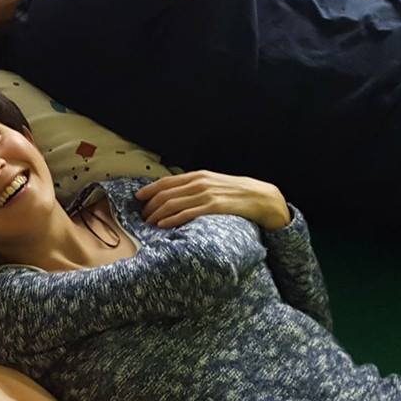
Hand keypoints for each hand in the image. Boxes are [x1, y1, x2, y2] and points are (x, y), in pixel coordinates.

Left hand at [136, 170, 291, 229]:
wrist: (263, 198)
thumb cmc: (236, 193)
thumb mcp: (214, 184)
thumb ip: (196, 187)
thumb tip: (176, 195)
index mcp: (198, 176)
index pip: (166, 182)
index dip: (149, 190)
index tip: (137, 198)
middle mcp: (200, 183)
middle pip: (165, 193)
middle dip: (150, 205)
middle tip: (141, 217)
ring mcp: (206, 194)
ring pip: (173, 203)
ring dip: (157, 214)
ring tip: (148, 223)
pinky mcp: (214, 207)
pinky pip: (187, 213)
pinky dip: (172, 219)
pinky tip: (162, 225)